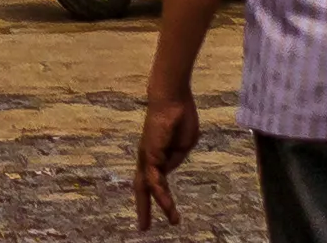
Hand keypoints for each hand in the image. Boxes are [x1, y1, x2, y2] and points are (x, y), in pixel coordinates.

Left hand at [133, 93, 197, 228]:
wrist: (173, 98)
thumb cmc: (180, 117)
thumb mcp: (184, 146)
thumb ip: (176, 159)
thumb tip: (168, 170)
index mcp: (157, 156)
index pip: (153, 181)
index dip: (155, 197)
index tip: (161, 210)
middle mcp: (148, 158)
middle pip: (142, 188)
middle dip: (143, 208)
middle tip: (143, 228)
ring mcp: (147, 156)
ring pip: (149, 187)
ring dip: (160, 205)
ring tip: (174, 221)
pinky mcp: (149, 154)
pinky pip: (155, 178)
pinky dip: (161, 192)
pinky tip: (167, 205)